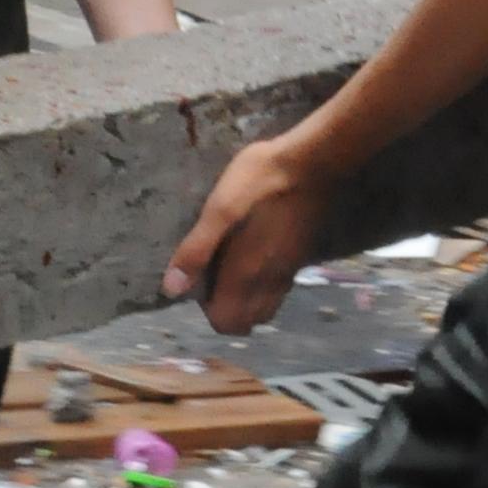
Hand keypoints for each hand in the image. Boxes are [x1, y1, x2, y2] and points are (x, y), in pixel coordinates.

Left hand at [164, 135, 332, 336]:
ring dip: (246, 300)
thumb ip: (197, 249)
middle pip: (246, 322)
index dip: (208, 309)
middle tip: (215, 272)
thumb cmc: (263, 181)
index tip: (201, 278)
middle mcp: (268, 283)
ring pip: (266, 309)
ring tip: (234, 265)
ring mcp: (289, 272)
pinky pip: (280, 290)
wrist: (316, 165)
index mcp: (245, 275)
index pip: (226, 323)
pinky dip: (264, 286)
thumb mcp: (220, 208)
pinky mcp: (301, 258)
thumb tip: (171, 288)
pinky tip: (257, 253)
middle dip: (227, 309)